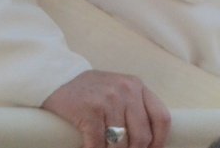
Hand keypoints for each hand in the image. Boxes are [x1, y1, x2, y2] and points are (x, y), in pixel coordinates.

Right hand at [41, 70, 169, 147]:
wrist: (58, 79)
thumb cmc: (91, 91)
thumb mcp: (119, 92)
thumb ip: (134, 109)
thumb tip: (148, 141)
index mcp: (138, 86)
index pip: (161, 117)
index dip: (160, 141)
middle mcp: (127, 90)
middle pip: (142, 135)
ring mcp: (109, 99)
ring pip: (120, 144)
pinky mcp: (90, 110)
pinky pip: (98, 144)